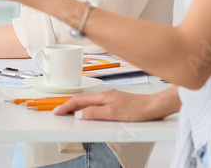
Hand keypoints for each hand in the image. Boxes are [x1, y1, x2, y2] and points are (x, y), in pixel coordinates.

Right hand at [53, 90, 175, 121]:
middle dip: (69, 105)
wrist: (154, 106)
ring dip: (78, 106)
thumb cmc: (137, 109)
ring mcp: (111, 97)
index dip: (66, 106)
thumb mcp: (113, 114)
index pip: (78, 101)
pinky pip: (97, 103)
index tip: (57, 111)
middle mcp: (105, 95)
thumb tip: (79, 114)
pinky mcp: (117, 102)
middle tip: (60, 112)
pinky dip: (88, 107)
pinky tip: (91, 111)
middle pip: (82, 99)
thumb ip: (94, 113)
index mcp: (102, 97)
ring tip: (71, 112)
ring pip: (89, 101)